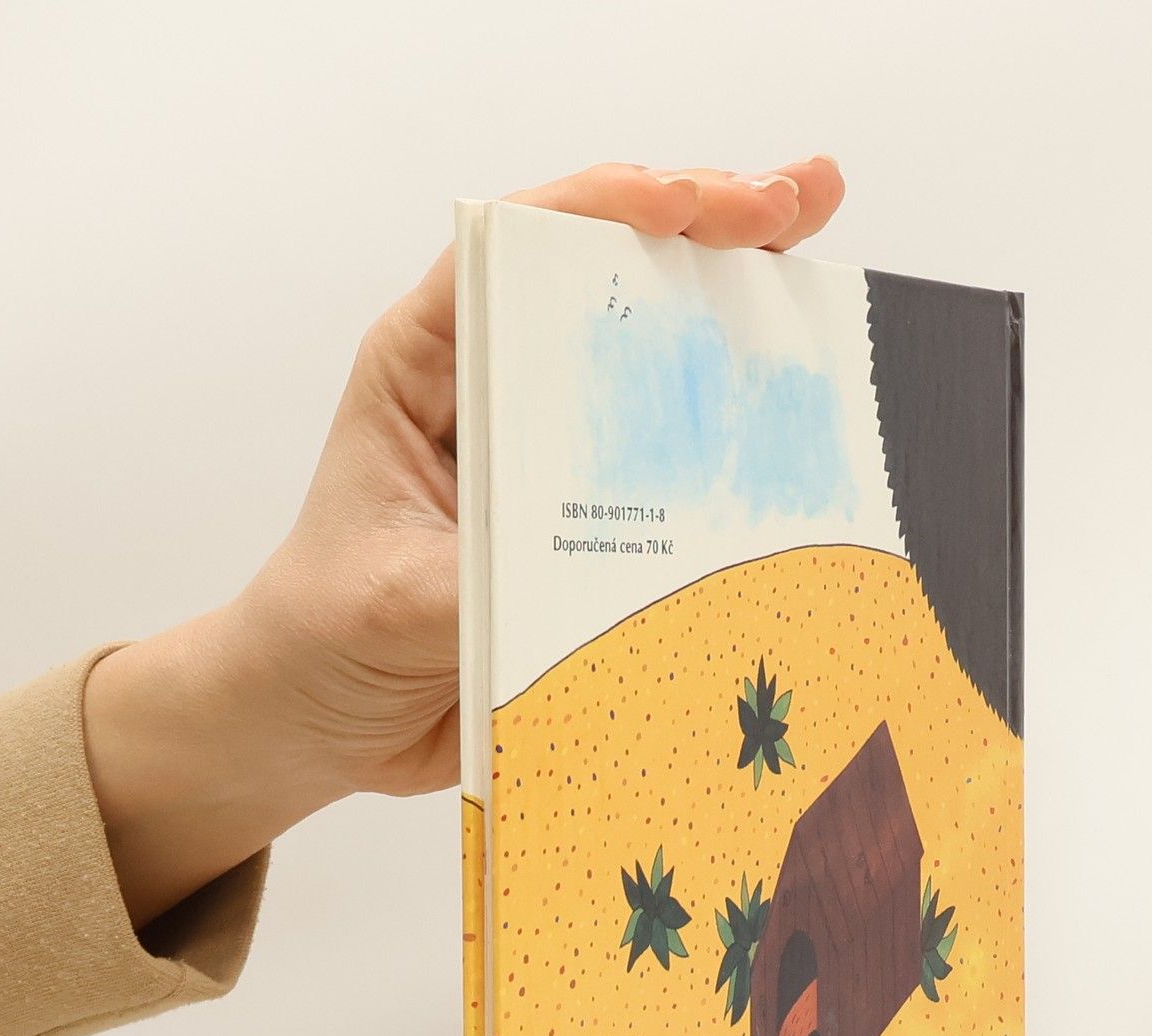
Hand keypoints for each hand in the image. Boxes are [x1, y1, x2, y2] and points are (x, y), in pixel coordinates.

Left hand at [83, 158, 847, 927]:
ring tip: (827, 268)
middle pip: (609, 276)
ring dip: (742, 311)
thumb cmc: (324, 637)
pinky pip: (676, 467)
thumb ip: (483, 580)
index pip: (520, 246)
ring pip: (656, 358)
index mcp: (429, 365)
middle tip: (803, 199)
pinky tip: (808, 410)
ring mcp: (553, 452)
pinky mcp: (590, 520)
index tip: (698, 206)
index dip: (615, 207)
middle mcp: (498, 388)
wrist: (324, 720)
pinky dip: (741, 436)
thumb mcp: (392, 602)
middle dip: (711, 226)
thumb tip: (588, 583)